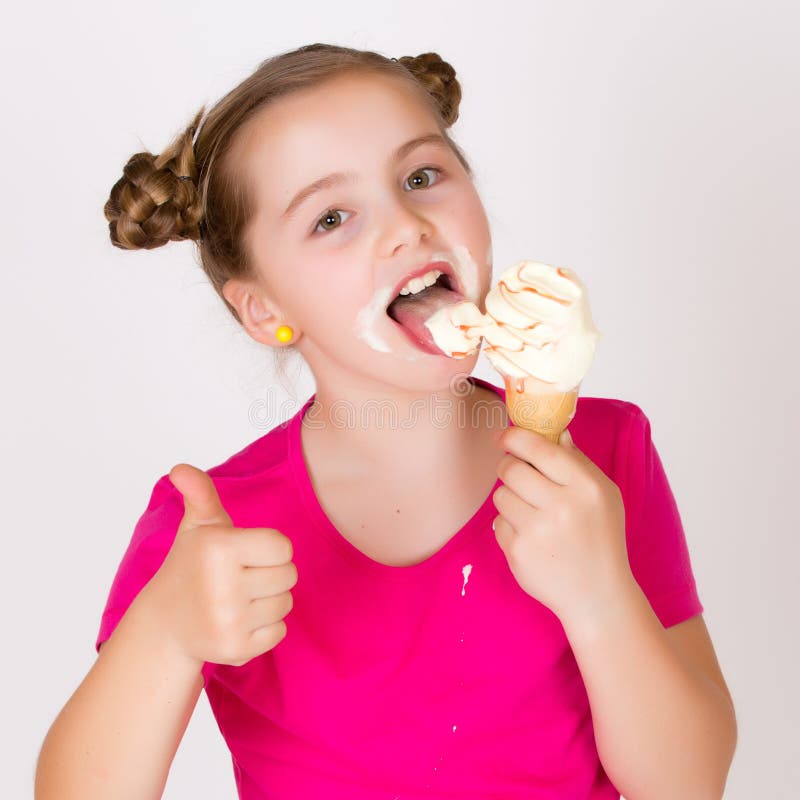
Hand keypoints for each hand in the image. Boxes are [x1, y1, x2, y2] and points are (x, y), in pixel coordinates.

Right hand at [140, 463, 297, 667]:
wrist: (165, 624)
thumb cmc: (191, 566)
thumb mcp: (197, 526)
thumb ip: (200, 493)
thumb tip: (180, 469)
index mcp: (219, 548)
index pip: (283, 546)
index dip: (268, 549)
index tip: (244, 554)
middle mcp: (222, 586)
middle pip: (289, 575)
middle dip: (270, 574)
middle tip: (239, 578)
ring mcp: (229, 621)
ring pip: (286, 604)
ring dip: (269, 601)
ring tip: (237, 599)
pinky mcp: (235, 650)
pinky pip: (279, 632)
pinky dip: (265, 629)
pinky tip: (238, 622)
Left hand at [492, 427, 632, 622]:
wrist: (597, 595)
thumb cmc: (601, 538)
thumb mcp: (604, 495)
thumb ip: (578, 462)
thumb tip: (556, 432)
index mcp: (585, 487)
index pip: (539, 448)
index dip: (515, 437)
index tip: (505, 436)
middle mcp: (562, 507)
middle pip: (511, 468)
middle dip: (509, 467)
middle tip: (517, 474)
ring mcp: (538, 531)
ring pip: (500, 495)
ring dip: (509, 499)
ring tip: (531, 513)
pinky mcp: (519, 552)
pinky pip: (498, 524)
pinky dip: (510, 527)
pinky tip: (532, 539)